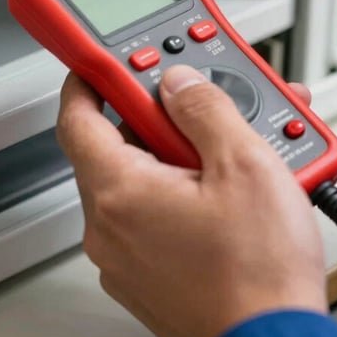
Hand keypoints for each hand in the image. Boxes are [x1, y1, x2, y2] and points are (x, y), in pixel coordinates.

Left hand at [57, 66, 325, 336]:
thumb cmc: (259, 277)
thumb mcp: (244, 165)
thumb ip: (205, 109)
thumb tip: (180, 83)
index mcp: (119, 191)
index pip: (77, 115)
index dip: (90, 77)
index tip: (104, 59)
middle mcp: (111, 226)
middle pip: (121, 144)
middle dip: (166, 116)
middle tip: (206, 103)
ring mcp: (128, 255)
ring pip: (147, 179)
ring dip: (186, 153)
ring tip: (239, 146)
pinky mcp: (150, 274)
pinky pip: (157, 214)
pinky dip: (187, 191)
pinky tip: (232, 188)